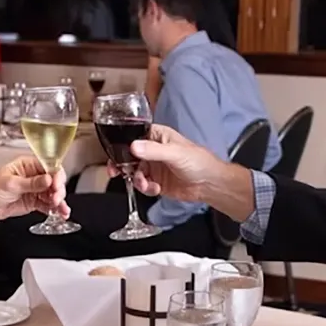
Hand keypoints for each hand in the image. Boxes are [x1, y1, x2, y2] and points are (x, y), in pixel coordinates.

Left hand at [0, 156, 69, 223]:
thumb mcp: (10, 184)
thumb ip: (31, 183)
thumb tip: (48, 179)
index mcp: (26, 165)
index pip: (48, 166)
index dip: (55, 176)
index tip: (56, 185)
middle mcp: (32, 176)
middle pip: (54, 180)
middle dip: (58, 190)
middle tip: (56, 199)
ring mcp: (34, 189)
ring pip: (53, 193)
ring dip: (59, 201)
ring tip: (61, 209)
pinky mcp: (33, 202)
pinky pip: (48, 205)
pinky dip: (55, 209)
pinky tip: (60, 213)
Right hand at [107, 124, 223, 201]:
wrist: (209, 185)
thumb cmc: (200, 162)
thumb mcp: (175, 153)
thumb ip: (153, 151)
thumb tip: (133, 146)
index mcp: (158, 136)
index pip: (134, 136)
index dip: (122, 145)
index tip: (116, 154)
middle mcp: (153, 150)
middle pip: (129, 156)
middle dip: (123, 165)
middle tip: (117, 171)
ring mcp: (154, 166)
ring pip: (134, 172)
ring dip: (137, 180)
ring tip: (145, 183)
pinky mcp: (156, 181)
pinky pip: (142, 184)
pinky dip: (145, 188)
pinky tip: (155, 188)